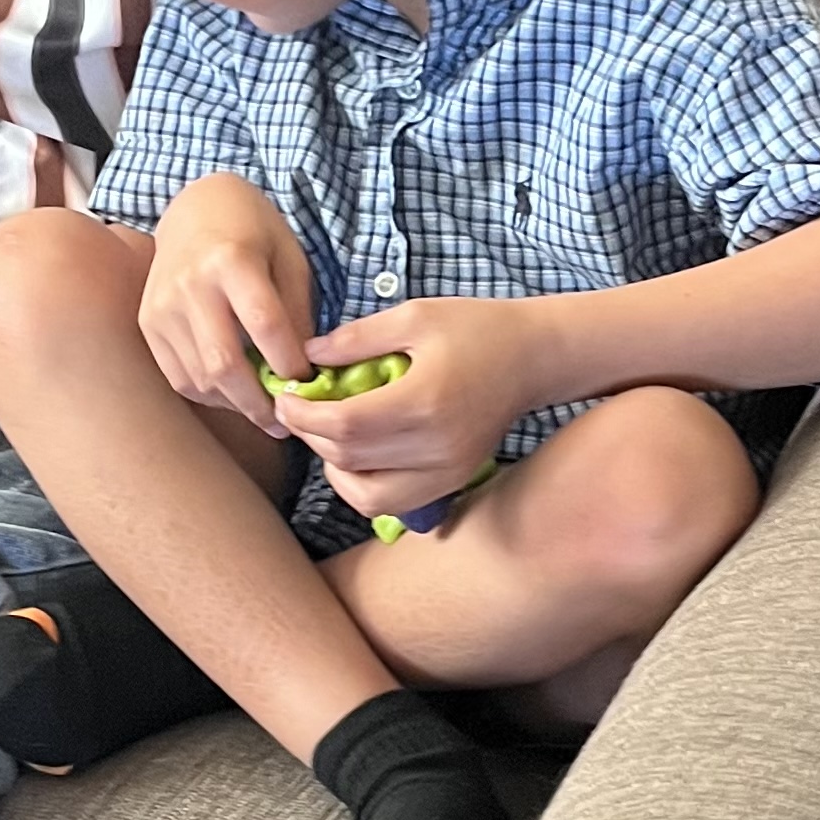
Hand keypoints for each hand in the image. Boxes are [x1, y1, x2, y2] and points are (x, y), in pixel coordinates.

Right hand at [138, 175, 315, 434]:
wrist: (195, 210)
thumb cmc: (253, 233)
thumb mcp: (289, 258)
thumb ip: (297, 312)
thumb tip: (304, 374)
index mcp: (231, 260)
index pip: (264, 325)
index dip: (290, 363)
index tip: (308, 383)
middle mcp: (190, 285)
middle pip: (224, 363)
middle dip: (259, 403)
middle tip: (286, 422)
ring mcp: (163, 307)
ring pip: (200, 378)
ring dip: (236, 405)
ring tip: (264, 412)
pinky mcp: (149, 324)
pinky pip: (179, 377)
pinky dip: (210, 395)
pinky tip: (234, 395)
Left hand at [284, 297, 549, 520]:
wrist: (533, 358)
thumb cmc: (475, 329)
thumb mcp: (415, 316)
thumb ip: (357, 338)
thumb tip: (307, 357)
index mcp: (424, 401)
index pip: (344, 426)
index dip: (302, 416)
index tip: (286, 396)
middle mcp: (436, 446)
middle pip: (348, 460)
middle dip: (311, 437)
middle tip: (299, 410)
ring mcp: (447, 471)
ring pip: (366, 496)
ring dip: (334, 469)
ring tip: (328, 436)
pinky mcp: (452, 482)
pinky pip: (392, 503)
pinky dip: (363, 486)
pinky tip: (358, 455)